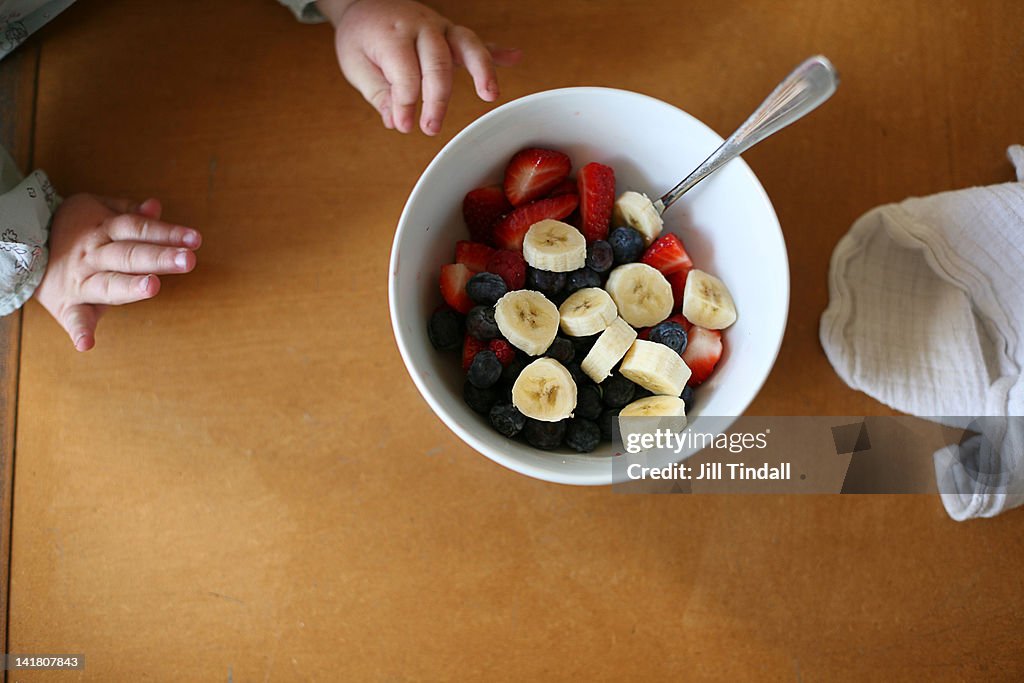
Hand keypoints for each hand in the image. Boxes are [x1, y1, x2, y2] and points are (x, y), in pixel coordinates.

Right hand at [32, 194, 201, 351]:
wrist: (23, 250)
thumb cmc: (74, 231)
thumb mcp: (97, 211)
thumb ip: (128, 211)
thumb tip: (156, 206)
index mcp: (104, 231)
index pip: (138, 229)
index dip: (167, 233)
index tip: (194, 239)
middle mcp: (95, 256)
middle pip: (129, 255)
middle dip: (159, 257)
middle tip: (188, 260)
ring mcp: (82, 282)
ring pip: (109, 284)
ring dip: (129, 286)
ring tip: (152, 287)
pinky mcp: (68, 306)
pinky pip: (74, 319)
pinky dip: (79, 331)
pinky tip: (87, 343)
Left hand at [317, 0, 520, 134]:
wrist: (367, 3)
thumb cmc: (362, 36)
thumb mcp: (356, 65)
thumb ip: (378, 93)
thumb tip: (396, 120)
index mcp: (393, 34)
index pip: (405, 74)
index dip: (406, 104)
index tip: (403, 125)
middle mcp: (421, 26)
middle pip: (438, 63)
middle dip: (437, 100)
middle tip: (431, 128)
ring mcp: (441, 27)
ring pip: (467, 45)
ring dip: (482, 70)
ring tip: (490, 95)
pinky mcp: (452, 32)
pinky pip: (478, 42)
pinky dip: (497, 51)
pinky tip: (516, 57)